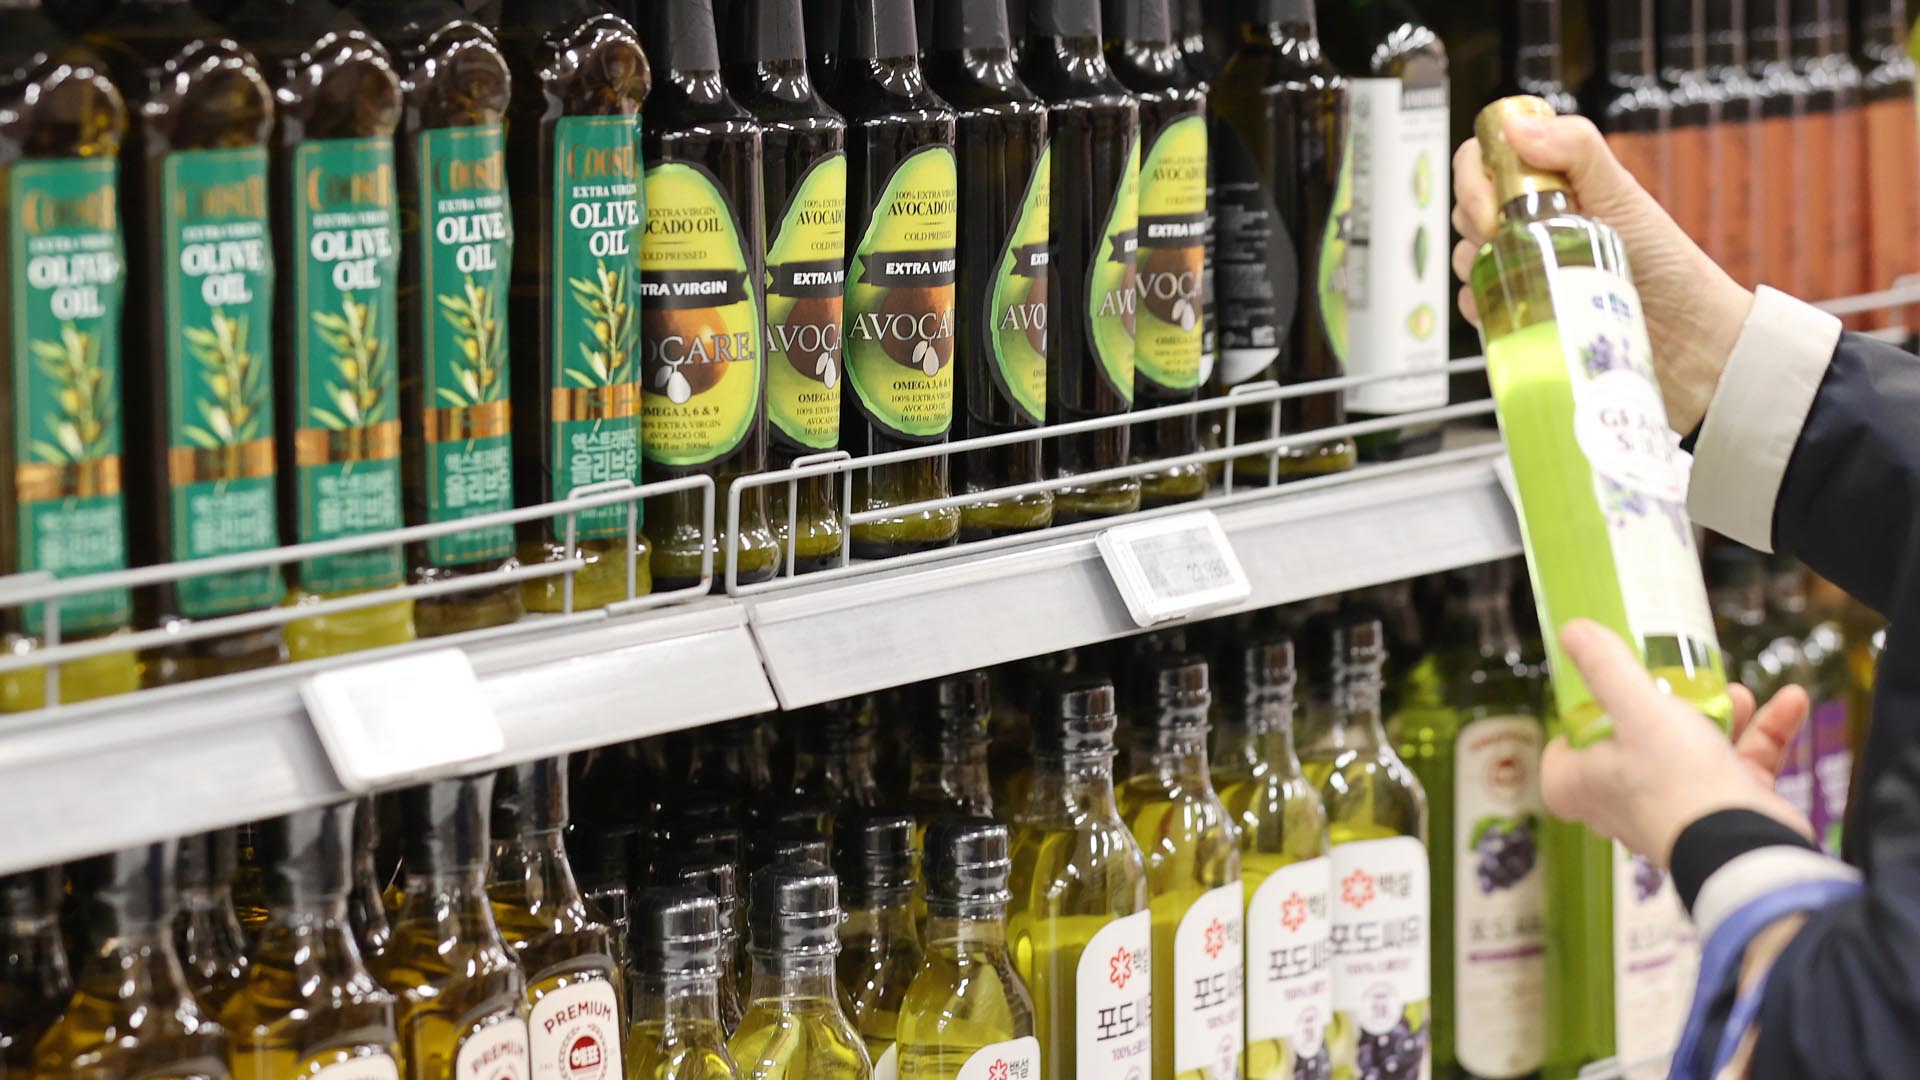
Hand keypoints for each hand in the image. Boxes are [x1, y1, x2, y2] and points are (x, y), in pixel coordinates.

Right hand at [1451, 113, 1754, 432]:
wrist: (1685, 340)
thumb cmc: (1667, 264)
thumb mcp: (1623, 196)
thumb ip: (1578, 150)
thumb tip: (1518, 126)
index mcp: (1555, 184)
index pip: (1490, 158)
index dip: (1477, 175)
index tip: (1494, 204)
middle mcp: (1534, 222)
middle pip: (1470, 205)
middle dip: (1476, 219)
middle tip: (1510, 238)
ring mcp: (1526, 266)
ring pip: (1468, 253)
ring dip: (1476, 262)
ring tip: (1516, 274)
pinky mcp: (1522, 311)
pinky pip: (1476, 302)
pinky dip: (1478, 304)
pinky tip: (1505, 307)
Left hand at [1539, 620, 1812, 866]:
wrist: (1745, 848)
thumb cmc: (1677, 783)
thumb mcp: (1636, 707)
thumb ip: (1605, 668)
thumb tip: (1572, 632)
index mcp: (1584, 786)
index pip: (1564, 754)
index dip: (1580, 723)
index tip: (1600, 692)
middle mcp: (1624, 802)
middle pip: (1634, 742)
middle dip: (1664, 706)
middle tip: (1679, 682)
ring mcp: (1677, 807)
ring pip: (1694, 748)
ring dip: (1721, 715)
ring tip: (1737, 691)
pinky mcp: (1726, 811)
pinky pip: (1743, 763)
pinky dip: (1766, 732)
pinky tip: (1791, 701)